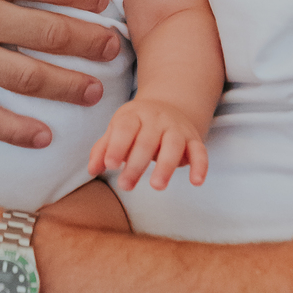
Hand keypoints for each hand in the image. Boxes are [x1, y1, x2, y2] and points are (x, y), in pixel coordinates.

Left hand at [88, 98, 208, 191]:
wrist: (170, 106)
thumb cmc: (137, 125)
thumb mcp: (118, 130)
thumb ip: (103, 149)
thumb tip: (92, 169)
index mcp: (134, 115)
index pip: (125, 128)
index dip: (117, 146)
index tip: (110, 165)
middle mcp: (156, 119)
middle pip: (147, 140)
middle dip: (136, 164)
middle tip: (125, 185)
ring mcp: (176, 128)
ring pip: (173, 145)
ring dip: (165, 166)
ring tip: (156, 186)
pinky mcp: (194, 139)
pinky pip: (200, 151)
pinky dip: (200, 165)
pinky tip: (196, 182)